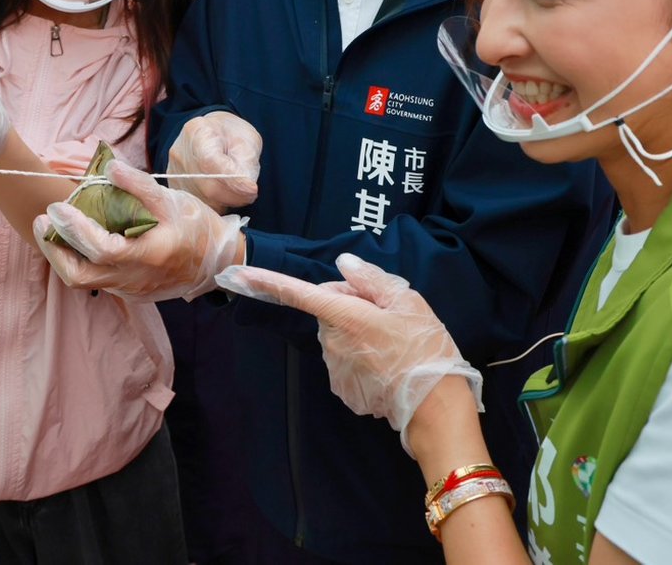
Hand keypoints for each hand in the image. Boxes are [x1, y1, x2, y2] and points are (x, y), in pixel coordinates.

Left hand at [34, 161, 246, 301]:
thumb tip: (108, 167)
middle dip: (54, 249)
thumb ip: (139, 185)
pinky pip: (97, 280)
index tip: (57, 207)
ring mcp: (131, 290)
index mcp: (148, 256)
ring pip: (84, 281)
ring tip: (54, 229)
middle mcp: (135, 280)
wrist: (218, 262)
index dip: (75, 229)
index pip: (101, 249)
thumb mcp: (172, 200)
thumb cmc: (196, 227)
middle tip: (43, 220)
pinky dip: (81, 260)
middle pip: (80, 276)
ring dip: (63, 256)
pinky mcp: (130, 293)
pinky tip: (78, 241)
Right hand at [167, 112, 261, 208]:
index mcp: (197, 132)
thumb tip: (245, 188)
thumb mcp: (248, 140)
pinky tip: (225, 194)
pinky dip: (216, 204)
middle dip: (234, 195)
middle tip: (250, 194)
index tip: (252, 190)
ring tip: (238, 190)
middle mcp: (180, 153)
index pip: (211, 162)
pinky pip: (198, 204)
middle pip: (207, 186)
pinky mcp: (176, 188)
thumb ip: (247, 162)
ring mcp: (174, 172)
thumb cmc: (232, 135)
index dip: (233, 180)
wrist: (213, 135)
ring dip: (226, 201)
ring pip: (203, 199)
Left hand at [215, 253, 481, 456]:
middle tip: (385, 315)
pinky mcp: (343, 390)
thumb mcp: (409, 302)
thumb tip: (342, 265)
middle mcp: (332, 342)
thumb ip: (371, 280)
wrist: (436, 406)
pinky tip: (387, 365)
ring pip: (336, 338)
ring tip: (392, 344)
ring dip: (355, 334)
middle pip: (328, 312)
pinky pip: (344, 363)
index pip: (298, 294)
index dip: (266, 282)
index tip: (236, 274)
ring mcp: (335, 369)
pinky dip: (361, 359)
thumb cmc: (425, 348)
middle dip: (347, 307)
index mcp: (346, 316)